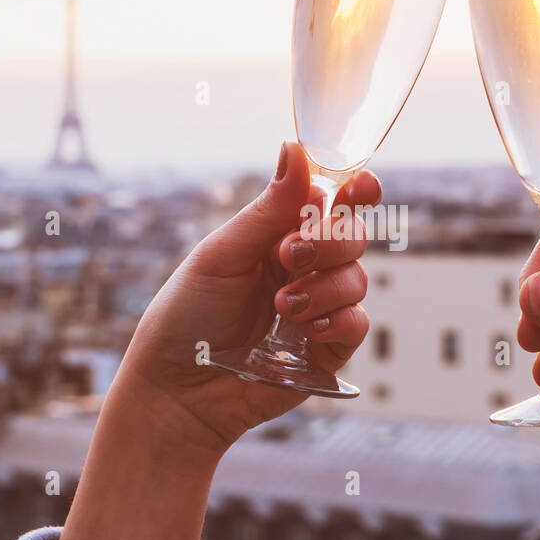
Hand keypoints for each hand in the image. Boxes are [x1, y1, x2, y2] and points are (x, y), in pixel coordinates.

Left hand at [112, 141, 379, 455]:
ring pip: (357, 279)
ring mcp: (318, 309)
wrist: (178, 390)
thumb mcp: (222, 255)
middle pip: (351, 235)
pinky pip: (358, 323)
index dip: (354, 190)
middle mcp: (303, 268)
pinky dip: (336, 321)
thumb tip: (296, 148)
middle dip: (327, 241)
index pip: (329, 202)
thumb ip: (268, 209)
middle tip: (289, 255)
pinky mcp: (327, 350)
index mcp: (277, 236)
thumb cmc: (187, 317)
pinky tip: (303, 331)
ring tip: (281, 307)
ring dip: (322, 288)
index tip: (361, 188)